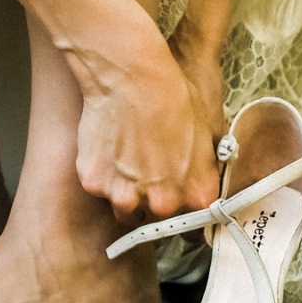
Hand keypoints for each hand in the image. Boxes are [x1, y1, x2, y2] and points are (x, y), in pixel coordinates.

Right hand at [62, 20, 222, 225]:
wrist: (132, 75)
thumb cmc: (173, 95)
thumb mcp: (207, 133)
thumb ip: (203, 170)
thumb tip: (200, 183)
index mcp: (197, 195)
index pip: (192, 227)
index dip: (182, 213)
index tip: (174, 205)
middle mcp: (163, 204)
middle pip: (156, 224)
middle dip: (151, 205)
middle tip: (146, 178)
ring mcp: (125, 197)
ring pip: (124, 210)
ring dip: (125, 194)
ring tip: (125, 162)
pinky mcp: (95, 183)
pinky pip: (99, 188)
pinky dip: (101, 174)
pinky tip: (107, 147)